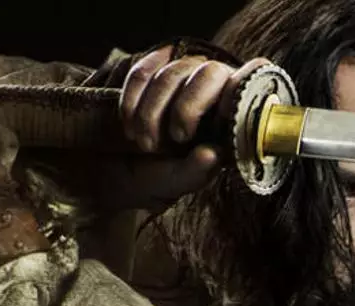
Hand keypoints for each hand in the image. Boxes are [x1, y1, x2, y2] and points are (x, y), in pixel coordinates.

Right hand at [101, 45, 270, 211]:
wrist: (104, 175)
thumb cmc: (149, 181)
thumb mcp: (172, 185)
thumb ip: (194, 173)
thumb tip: (212, 153)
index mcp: (228, 119)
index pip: (250, 81)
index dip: (239, 91)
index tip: (221, 118)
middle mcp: (208, 92)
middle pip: (209, 72)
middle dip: (187, 107)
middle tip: (173, 140)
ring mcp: (177, 78)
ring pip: (172, 72)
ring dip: (152, 110)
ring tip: (142, 143)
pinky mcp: (146, 72)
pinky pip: (142, 70)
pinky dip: (131, 98)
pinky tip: (127, 123)